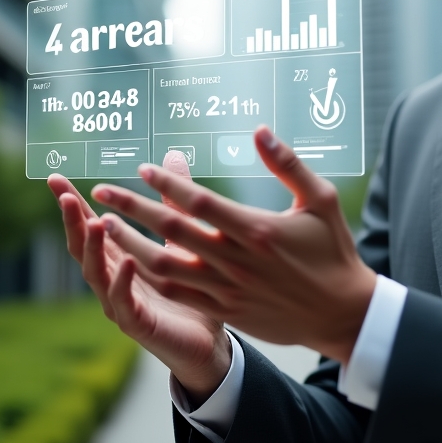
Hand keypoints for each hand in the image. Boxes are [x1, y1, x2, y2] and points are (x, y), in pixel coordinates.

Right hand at [47, 153, 231, 404]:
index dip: (73, 205)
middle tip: (64, 194)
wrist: (208, 343)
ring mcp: (121, 304)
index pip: (90, 228)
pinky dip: (123, 282)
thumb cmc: (191, 290)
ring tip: (96, 221)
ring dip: (94, 247)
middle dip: (72, 221)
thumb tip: (172, 154)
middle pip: (84, 248)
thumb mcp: (182, 238)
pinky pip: (124, 303)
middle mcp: (113, 280)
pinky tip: (128, 261)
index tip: (56, 180)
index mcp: (119, 259)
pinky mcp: (138, 325)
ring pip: (97, 274)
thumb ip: (174, 200)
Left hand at [87, 126, 376, 364]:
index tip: (142, 168)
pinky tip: (130, 264)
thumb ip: (288, 164)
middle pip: (173, 230)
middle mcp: (237, 260)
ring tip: (103, 226)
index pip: (201, 202)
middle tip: (101, 191)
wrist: (341, 312)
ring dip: (131, 245)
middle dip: (133, 208)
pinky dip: (150, 279)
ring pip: (166, 267)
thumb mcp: (321, 200)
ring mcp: (228, 289)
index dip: (168, 184)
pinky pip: (178, 295)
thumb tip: (260, 129)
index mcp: (258, 229)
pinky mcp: (226, 311)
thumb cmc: (334, 251)